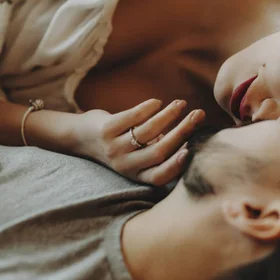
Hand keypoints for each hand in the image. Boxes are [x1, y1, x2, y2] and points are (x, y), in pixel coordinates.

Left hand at [75, 99, 205, 185]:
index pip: (159, 176)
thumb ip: (159, 149)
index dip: (176, 166)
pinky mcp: (105, 129)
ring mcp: (114, 147)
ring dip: (168, 115)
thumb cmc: (120, 144)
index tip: (192, 150)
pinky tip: (158, 102)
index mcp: (136, 175)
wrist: (81, 137)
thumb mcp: (137, 155)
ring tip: (181, 103)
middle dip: (182, 132)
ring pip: (147, 131)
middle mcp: (125, 165)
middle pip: (158, 151)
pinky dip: (148, 108)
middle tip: (198, 115)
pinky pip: (131, 117)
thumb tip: (192, 134)